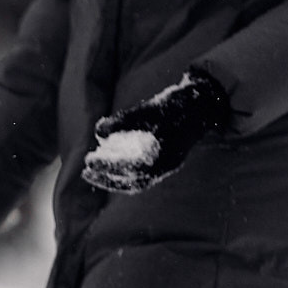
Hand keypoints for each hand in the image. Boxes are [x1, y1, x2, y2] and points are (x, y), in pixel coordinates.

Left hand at [82, 68, 231, 193]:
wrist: (202, 106)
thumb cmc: (174, 105)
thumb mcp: (149, 108)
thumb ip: (124, 119)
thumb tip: (98, 132)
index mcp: (165, 151)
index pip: (132, 166)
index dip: (108, 166)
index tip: (88, 160)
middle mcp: (167, 163)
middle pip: (133, 179)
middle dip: (107, 177)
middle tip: (85, 170)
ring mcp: (169, 166)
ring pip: (139, 182)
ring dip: (114, 181)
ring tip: (92, 174)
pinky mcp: (168, 165)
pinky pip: (146, 179)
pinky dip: (126, 179)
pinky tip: (110, 173)